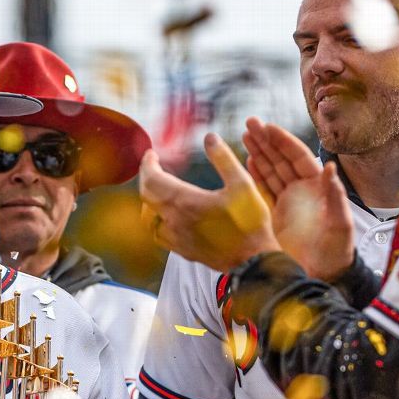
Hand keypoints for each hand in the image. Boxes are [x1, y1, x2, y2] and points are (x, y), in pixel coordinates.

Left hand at [139, 133, 279, 271]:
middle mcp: (174, 220)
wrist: (252, 260)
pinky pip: (158, 232)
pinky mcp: (181, 249)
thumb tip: (210, 138)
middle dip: (147, 178)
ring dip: (149, 199)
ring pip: (148, 216)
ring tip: (159, 188)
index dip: (148, 164)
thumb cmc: (250, 224)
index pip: (152, 179)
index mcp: (185, 202)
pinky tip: (167, 215)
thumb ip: (223, 158)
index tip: (151, 155)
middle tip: (153, 167)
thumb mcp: (243, 184)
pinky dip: (156, 219)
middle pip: (146, 196)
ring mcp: (175, 238)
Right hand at [242, 119, 354, 279]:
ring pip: (271, 170)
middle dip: (266, 140)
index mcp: (317, 188)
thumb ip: (336, 196)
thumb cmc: (337, 252)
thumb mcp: (341, 224)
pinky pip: (263, 190)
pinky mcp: (275, 215)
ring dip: (258, 152)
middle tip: (249, 123)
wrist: (322, 276)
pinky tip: (247, 161)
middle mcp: (301, 191)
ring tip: (244, 135)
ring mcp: (287, 202)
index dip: (283, 141)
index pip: (298, 157)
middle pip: (281, 159)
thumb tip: (331, 168)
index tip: (268, 127)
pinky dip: (255, 174)